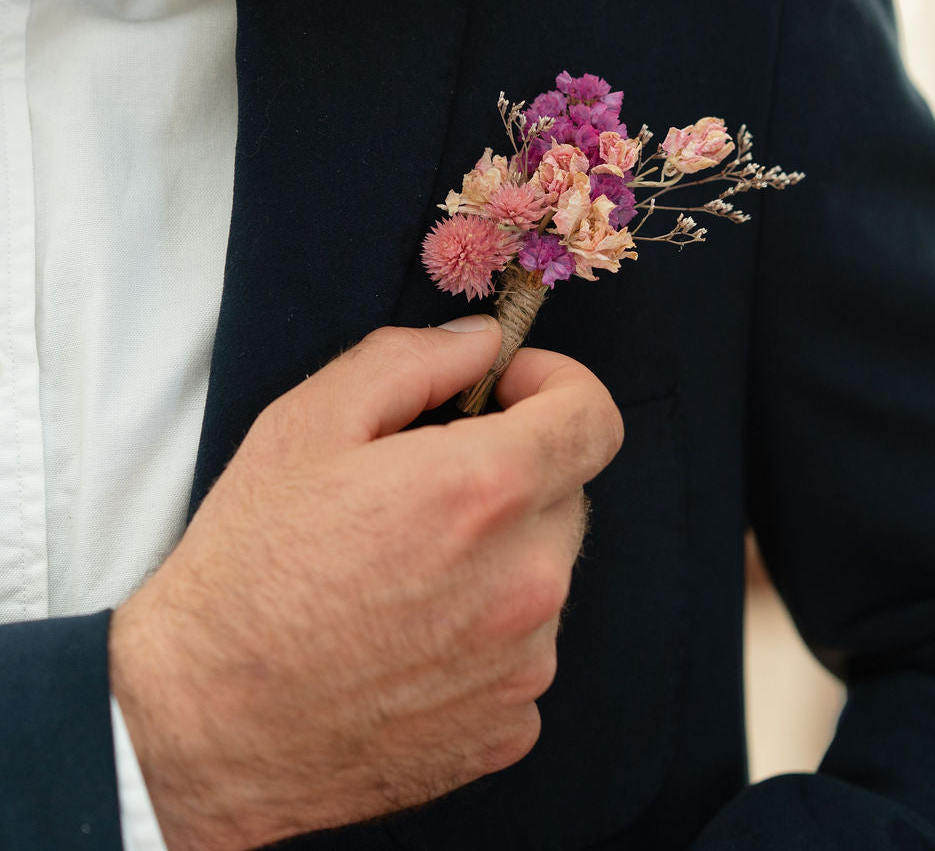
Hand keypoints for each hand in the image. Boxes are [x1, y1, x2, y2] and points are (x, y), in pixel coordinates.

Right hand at [109, 320, 621, 850]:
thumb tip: (483, 343)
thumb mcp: (309, 422)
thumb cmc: (249, 565)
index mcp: (486, 492)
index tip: (504, 394)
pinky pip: (525, 653)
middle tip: (423, 488)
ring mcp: (525, 667)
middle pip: (567, 494)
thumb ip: (412, 359)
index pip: (593, 416)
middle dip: (512, 472)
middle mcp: (527, 582)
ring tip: (403, 575)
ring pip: (544, 574)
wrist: (202, 725)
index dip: (555, 387)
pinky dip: (485, 634)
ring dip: (498, 556)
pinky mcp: (509, 731)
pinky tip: (408, 640)